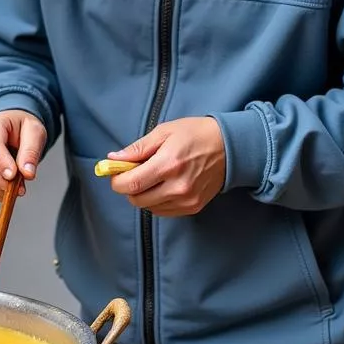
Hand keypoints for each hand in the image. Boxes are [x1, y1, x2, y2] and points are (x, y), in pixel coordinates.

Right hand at [0, 110, 46, 201]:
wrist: (12, 130)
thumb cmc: (22, 129)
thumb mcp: (34, 132)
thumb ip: (31, 151)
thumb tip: (28, 173)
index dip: (2, 163)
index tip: (13, 176)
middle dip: (0, 181)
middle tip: (19, 189)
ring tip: (14, 189)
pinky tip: (2, 192)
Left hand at [107, 117, 225, 215]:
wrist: (230, 148)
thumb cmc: (195, 135)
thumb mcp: (164, 132)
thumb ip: (137, 148)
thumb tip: (113, 160)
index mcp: (169, 164)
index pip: (131, 184)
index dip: (117, 181)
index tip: (116, 172)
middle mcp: (178, 187)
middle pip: (137, 199)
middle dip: (128, 188)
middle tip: (133, 173)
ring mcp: (187, 200)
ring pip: (148, 207)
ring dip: (143, 194)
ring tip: (152, 177)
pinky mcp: (193, 207)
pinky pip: (163, 211)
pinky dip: (156, 201)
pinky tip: (163, 185)